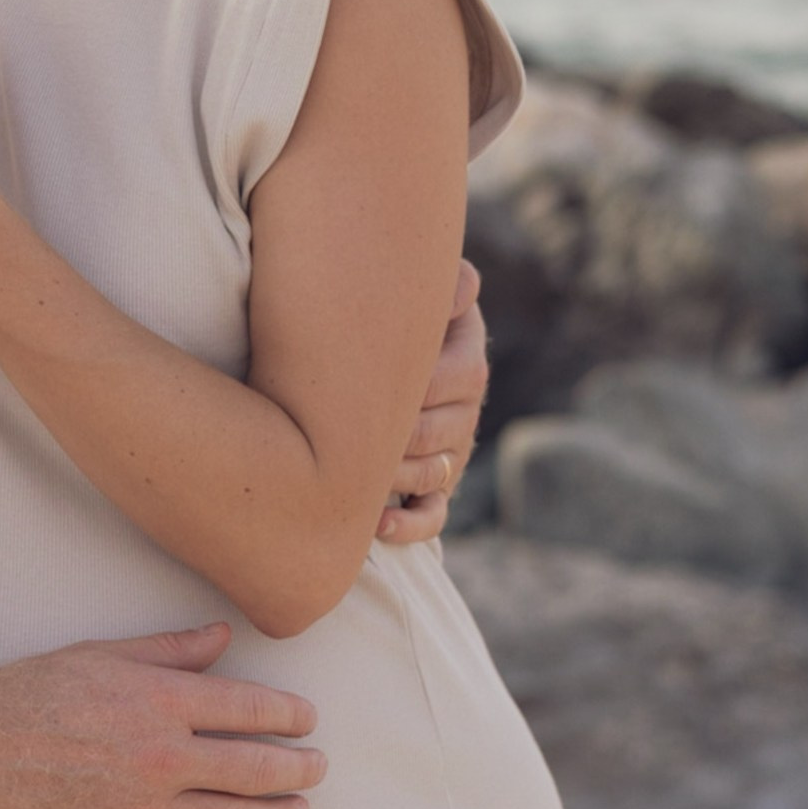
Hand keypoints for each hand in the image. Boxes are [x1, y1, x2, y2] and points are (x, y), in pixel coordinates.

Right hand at [0, 625, 324, 808]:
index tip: (307, 720)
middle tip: (318, 768)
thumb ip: (171, 649)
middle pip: (254, 769)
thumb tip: (223, 637)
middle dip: (297, 770)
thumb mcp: (106, 653)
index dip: (289, 716)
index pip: (250, 709)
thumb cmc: (38, 692)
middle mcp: (162, 757)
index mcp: (161, 701)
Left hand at [377, 260, 487, 544]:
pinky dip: (408, 526)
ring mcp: (451, 451)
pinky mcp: (434, 487)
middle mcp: (465, 409)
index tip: (362, 379)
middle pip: (439, 432)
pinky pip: (432, 517)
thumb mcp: (415, 290)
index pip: (457, 377)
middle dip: (394, 435)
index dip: (413, 385)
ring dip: (394, 477)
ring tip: (349, 472)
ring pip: (431, 475)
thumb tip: (464, 284)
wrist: (369, 349)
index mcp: (466, 361)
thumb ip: (444, 282)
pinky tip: (378, 525)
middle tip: (341, 434)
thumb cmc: (382, 312)